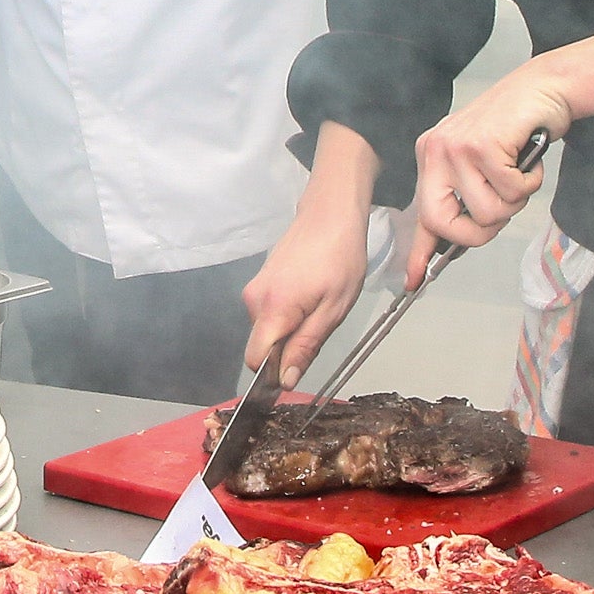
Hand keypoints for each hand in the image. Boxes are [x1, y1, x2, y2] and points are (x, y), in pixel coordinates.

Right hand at [241, 192, 375, 387]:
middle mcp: (253, 300)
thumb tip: (285, 380)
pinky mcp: (259, 281)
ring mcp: (254, 289)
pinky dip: (287, 314)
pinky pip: (269, 312)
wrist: (330, 214)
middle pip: (262, 344)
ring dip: (289, 329)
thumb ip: (306, 346)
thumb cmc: (340, 260)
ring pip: (267, 329)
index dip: (274, 372)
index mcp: (272, 309)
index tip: (299, 367)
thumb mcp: (333, 310)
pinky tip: (310, 295)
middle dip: (287, 347)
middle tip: (321, 325)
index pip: (255, 359)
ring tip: (319, 305)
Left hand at [408, 70, 564, 281]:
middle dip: (480, 230)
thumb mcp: (480, 163)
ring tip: (517, 172)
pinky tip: (526, 157)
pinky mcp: (483, 145)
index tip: (414, 280)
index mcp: (430, 158)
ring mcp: (456, 147)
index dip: (419, 251)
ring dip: (514, 200)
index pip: (421, 214)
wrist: (543, 87)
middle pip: (444, 223)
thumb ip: (466, 196)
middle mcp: (434, 152)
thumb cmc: (515, 128)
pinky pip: (511, 191)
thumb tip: (455, 241)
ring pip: (487, 212)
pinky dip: (529, 182)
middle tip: (503, 207)